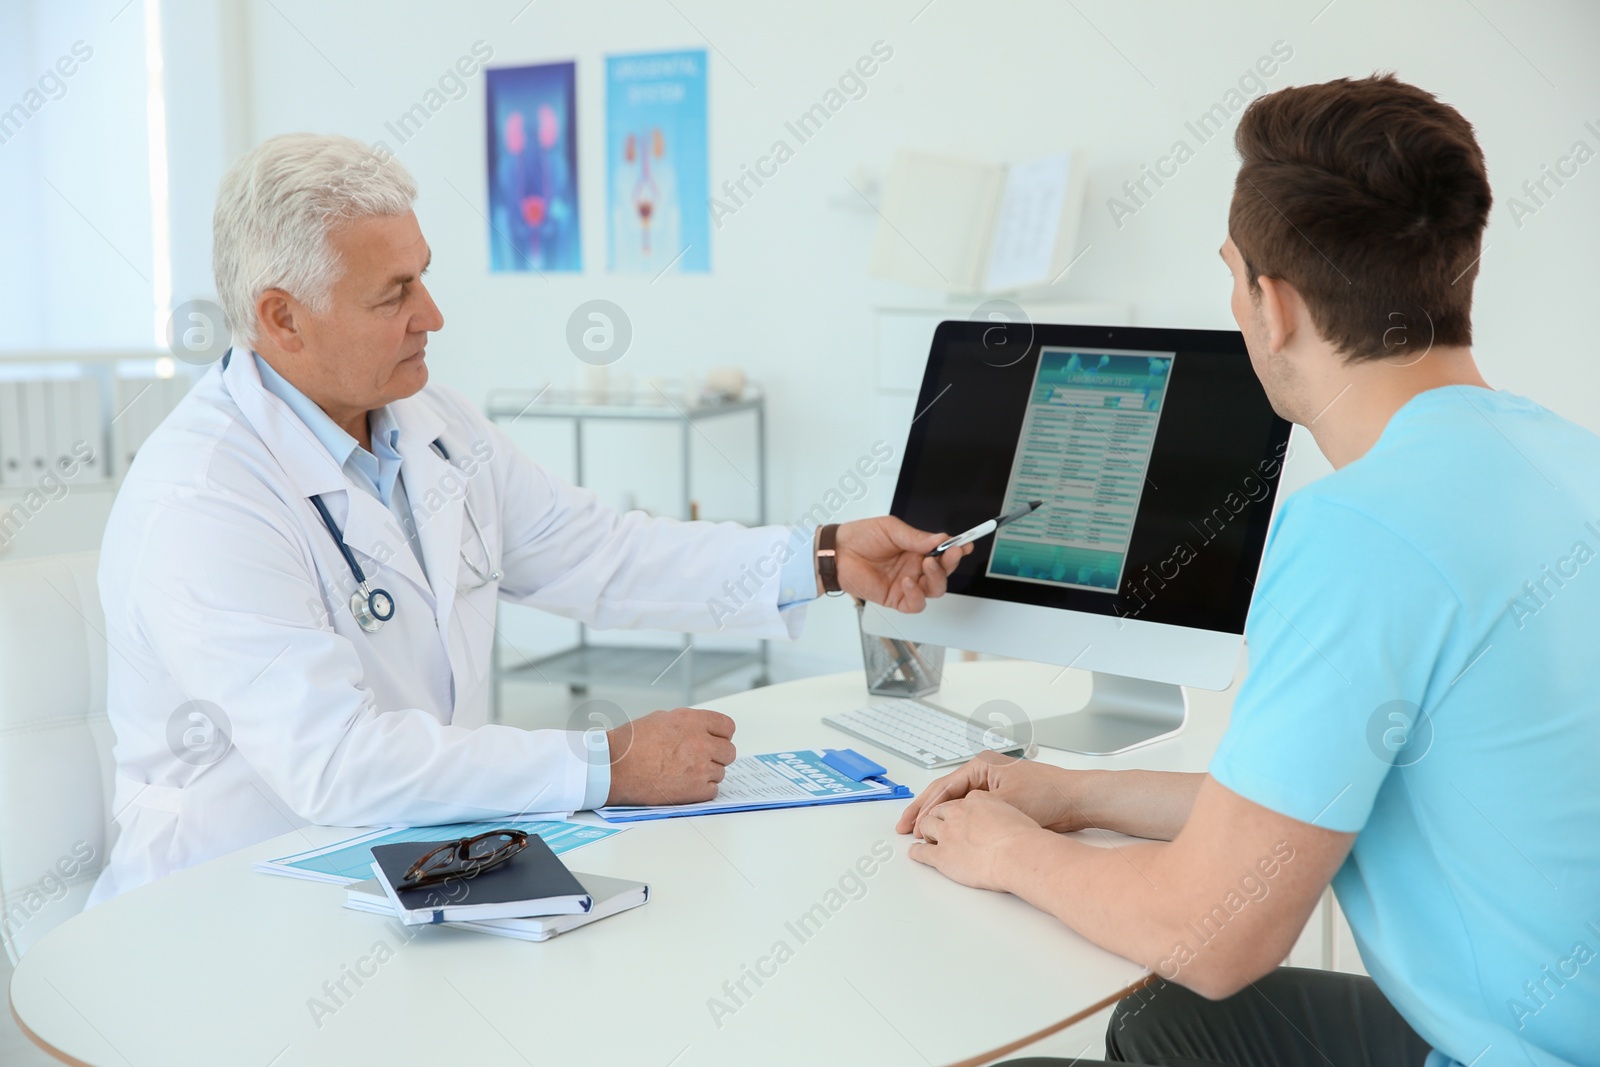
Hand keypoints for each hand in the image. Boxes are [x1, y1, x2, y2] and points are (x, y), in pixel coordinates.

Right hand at [604, 708, 736, 805]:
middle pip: (729, 751)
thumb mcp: (661, 719)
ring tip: (685, 773)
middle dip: (717, 755)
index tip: (715, 741)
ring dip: (707, 773)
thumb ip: (687, 724)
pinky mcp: (695, 790)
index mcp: (692, 721)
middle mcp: (700, 742)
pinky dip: (702, 790)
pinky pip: (713, 790)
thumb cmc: (630, 744)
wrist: (613, 768)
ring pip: (721, 772)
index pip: (727, 727)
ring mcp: (699, 767)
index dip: (721, 735)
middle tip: (701, 759)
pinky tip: (685, 785)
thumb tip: (700, 730)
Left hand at [829, 516, 971, 611]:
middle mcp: (915, 568)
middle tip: (949, 554)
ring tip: (927, 565)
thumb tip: (941, 539)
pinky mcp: (895, 598)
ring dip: (936, 578)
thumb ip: (916, 537)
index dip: (956, 550)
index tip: (965, 545)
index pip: (943, 552)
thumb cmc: (861, 537)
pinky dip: (916, 595)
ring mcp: (906, 584)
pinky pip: (915, 604)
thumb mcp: (891, 529)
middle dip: (950, 564)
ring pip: (934, 589)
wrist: (836, 552)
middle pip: (943, 572)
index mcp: (917, 549)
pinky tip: (908, 582)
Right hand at [896, 751, 1085, 834]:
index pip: (943, 787)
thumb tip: (949, 823)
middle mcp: (984, 773)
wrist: (1077, 801)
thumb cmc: (1048, 795)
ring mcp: (991, 787)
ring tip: (920, 834)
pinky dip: (956, 822)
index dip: (924, 808)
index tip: (911, 825)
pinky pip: (970, 811)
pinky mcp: (1000, 801)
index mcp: (982, 765)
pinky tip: (947, 835)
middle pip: (945, 793)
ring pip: (956, 804)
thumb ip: (975, 811)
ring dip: (938, 818)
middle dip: (923, 812)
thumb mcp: (1005, 803)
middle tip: (904, 828)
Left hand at [908, 790, 1046, 891]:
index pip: (958, 798)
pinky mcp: (942, 854)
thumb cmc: (1026, 837)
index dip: (951, 806)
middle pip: (939, 809)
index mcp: (978, 797)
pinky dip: (917, 851)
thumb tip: (998, 819)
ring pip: (927, 825)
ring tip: (921, 834)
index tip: (947, 810)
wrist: (1023, 855)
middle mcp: (959, 811)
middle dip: (931, 814)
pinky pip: (922, 851)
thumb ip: (1002, 810)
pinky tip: (916, 852)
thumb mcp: (1017, 811)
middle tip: (925, 821)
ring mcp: (948, 831)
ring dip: (923, 830)